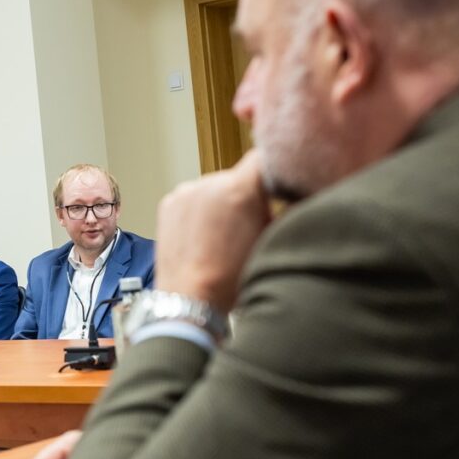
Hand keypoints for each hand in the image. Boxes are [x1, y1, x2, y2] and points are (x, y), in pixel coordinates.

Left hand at [155, 150, 271, 311]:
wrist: (190, 299)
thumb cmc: (233, 278)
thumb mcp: (270, 241)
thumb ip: (279, 211)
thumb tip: (290, 196)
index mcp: (240, 189)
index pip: (263, 159)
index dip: (272, 172)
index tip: (277, 189)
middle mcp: (210, 183)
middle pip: (237, 178)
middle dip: (246, 196)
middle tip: (249, 226)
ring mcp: (185, 192)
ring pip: (214, 189)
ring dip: (221, 203)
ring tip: (221, 237)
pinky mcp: (168, 203)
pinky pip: (192, 198)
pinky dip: (199, 211)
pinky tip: (202, 237)